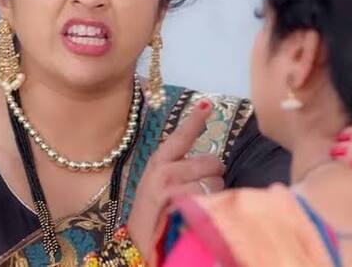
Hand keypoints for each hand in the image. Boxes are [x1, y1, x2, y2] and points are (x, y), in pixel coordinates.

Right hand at [127, 99, 224, 256]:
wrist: (136, 246)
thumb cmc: (153, 215)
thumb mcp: (159, 187)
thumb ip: (181, 169)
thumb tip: (211, 163)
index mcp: (159, 163)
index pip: (181, 136)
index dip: (195, 120)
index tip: (207, 104)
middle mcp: (164, 172)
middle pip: (211, 161)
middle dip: (214, 175)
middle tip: (202, 188)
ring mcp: (172, 189)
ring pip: (215, 183)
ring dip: (214, 195)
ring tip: (197, 207)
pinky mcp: (180, 207)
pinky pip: (211, 201)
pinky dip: (211, 209)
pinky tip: (196, 216)